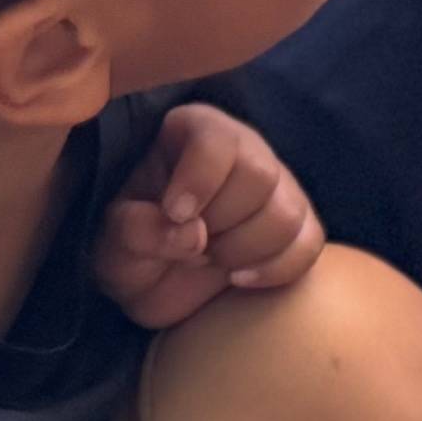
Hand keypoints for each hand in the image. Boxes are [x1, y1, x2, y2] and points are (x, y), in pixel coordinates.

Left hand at [97, 104, 323, 328]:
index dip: (200, 178)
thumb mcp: (112, 242)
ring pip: (288, 212)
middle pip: (260, 174)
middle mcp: (244, 151)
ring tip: (210, 260)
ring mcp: (278, 189)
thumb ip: (137, 230)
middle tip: (189, 244)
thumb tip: (191, 234)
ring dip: (244, 249)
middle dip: (221, 222)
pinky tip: (238, 279)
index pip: (217, 138)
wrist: (156, 286)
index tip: (175, 213)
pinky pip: (309, 244)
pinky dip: (275, 269)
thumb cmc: (131, 250)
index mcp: (193, 133)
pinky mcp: (299, 227)